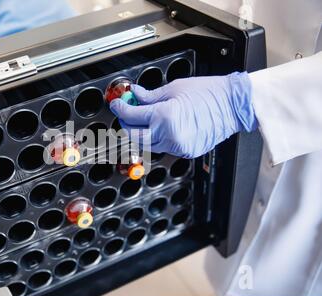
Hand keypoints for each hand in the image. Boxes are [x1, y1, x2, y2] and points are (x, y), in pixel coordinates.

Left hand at [109, 72, 256, 157]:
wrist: (233, 105)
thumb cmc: (209, 93)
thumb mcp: (174, 88)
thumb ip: (150, 96)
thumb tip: (135, 95)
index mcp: (164, 116)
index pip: (131, 117)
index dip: (120, 110)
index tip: (117, 105)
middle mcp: (169, 135)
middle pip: (135, 137)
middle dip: (127, 125)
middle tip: (126, 114)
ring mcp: (178, 146)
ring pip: (149, 145)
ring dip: (143, 133)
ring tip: (145, 119)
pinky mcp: (186, 152)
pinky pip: (165, 148)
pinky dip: (159, 139)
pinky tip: (162, 127)